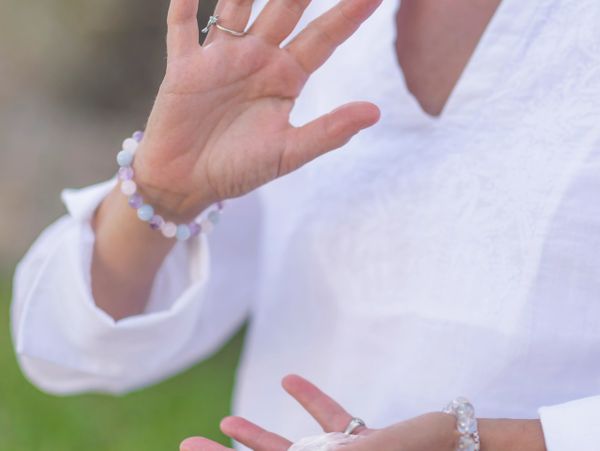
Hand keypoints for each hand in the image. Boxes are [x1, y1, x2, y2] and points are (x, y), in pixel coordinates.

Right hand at [134, 0, 381, 219]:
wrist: (187, 184)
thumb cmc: (238, 170)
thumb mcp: (288, 153)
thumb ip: (329, 131)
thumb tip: (375, 112)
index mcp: (285, 79)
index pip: (323, 37)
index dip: (349, 14)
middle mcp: (257, 60)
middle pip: (286, 8)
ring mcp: (220, 58)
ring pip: (237, 5)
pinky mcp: (184, 66)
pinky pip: (182, 26)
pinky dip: (184, 4)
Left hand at [179, 375, 547, 450]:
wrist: (478, 448)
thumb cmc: (433, 449)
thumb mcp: (381, 448)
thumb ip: (347, 449)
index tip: (195, 450)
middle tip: (189, 444)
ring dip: (260, 436)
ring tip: (226, 419)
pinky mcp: (368, 444)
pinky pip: (334, 423)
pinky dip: (311, 404)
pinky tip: (288, 381)